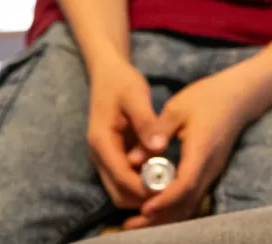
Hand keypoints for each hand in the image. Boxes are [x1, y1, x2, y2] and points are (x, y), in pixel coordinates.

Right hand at [85, 59, 165, 210]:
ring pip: (121, 192)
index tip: (169, 190)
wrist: (107, 74)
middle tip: (172, 192)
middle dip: (143, 198)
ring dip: (142, 194)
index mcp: (102, 142)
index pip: (121, 178)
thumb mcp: (136, 95)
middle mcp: (98, 156)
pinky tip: (161, 176)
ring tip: (169, 185)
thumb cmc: (121, 82)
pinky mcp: (112, 158)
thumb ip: (146, 122)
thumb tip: (159, 148)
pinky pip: (124, 182)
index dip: (144, 189)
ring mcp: (103, 159)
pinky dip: (140, 186)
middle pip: (119, 193)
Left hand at [121, 68, 256, 230]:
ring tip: (136, 224)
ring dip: (165, 217)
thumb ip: (154, 132)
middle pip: (186, 203)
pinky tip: (154, 210)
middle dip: (159, 218)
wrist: (238, 98)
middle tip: (130, 226)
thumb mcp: (176, 108)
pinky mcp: (209, 174)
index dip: (165, 200)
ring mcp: (211, 173)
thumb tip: (131, 159)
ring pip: (189, 205)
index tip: (144, 208)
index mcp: (201, 151)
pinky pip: (191, 198)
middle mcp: (209, 168)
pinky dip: (173, 208)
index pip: (186, 184)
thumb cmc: (206, 98)